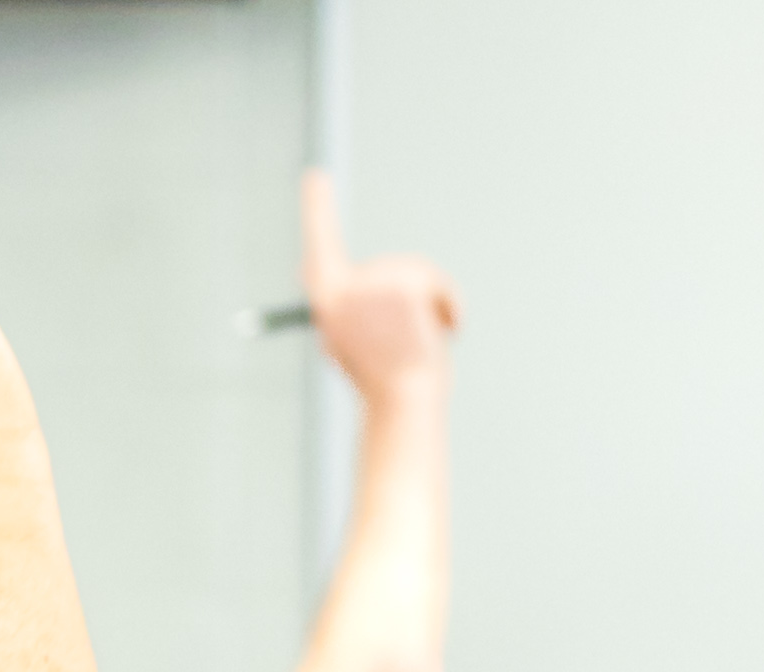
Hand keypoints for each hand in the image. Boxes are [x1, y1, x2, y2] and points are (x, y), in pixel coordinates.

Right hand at [299, 171, 456, 401]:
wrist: (403, 402)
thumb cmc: (380, 380)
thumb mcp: (354, 341)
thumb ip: (351, 307)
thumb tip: (346, 288)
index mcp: (326, 302)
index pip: (320, 246)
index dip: (317, 210)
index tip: (316, 176)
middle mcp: (343, 289)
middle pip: (390, 266)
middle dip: (414, 294)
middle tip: (419, 335)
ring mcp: (374, 287)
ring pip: (417, 274)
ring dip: (432, 303)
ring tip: (426, 340)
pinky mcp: (403, 288)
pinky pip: (436, 285)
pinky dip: (448, 307)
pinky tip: (442, 333)